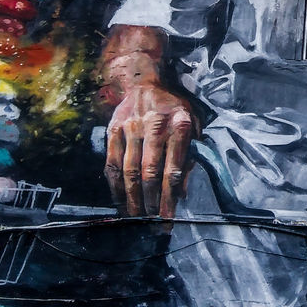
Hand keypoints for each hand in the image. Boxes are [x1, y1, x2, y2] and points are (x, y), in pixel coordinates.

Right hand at [104, 71, 198, 217]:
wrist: (145, 84)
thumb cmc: (174, 110)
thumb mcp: (193, 126)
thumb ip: (191, 157)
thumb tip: (182, 193)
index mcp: (180, 125)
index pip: (173, 169)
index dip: (169, 197)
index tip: (168, 218)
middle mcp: (155, 125)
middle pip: (149, 172)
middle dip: (150, 202)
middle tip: (151, 223)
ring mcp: (131, 127)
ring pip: (129, 170)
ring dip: (131, 198)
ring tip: (135, 217)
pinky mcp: (114, 130)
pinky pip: (112, 163)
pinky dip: (115, 185)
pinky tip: (119, 200)